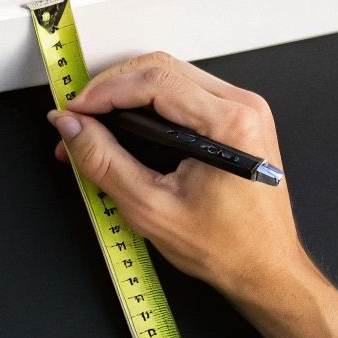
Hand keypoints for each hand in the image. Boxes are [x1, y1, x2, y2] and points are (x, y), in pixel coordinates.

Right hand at [46, 52, 309, 301]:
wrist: (265, 269)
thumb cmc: (227, 247)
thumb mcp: (150, 208)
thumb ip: (103, 161)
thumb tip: (72, 128)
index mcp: (229, 124)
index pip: (153, 82)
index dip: (103, 92)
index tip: (74, 111)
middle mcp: (243, 107)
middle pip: (160, 68)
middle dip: (110, 88)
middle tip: (78, 117)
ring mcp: (243, 109)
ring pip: (170, 76)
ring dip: (127, 94)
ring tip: (95, 125)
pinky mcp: (237, 118)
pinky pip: (184, 92)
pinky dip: (148, 104)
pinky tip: (125, 126)